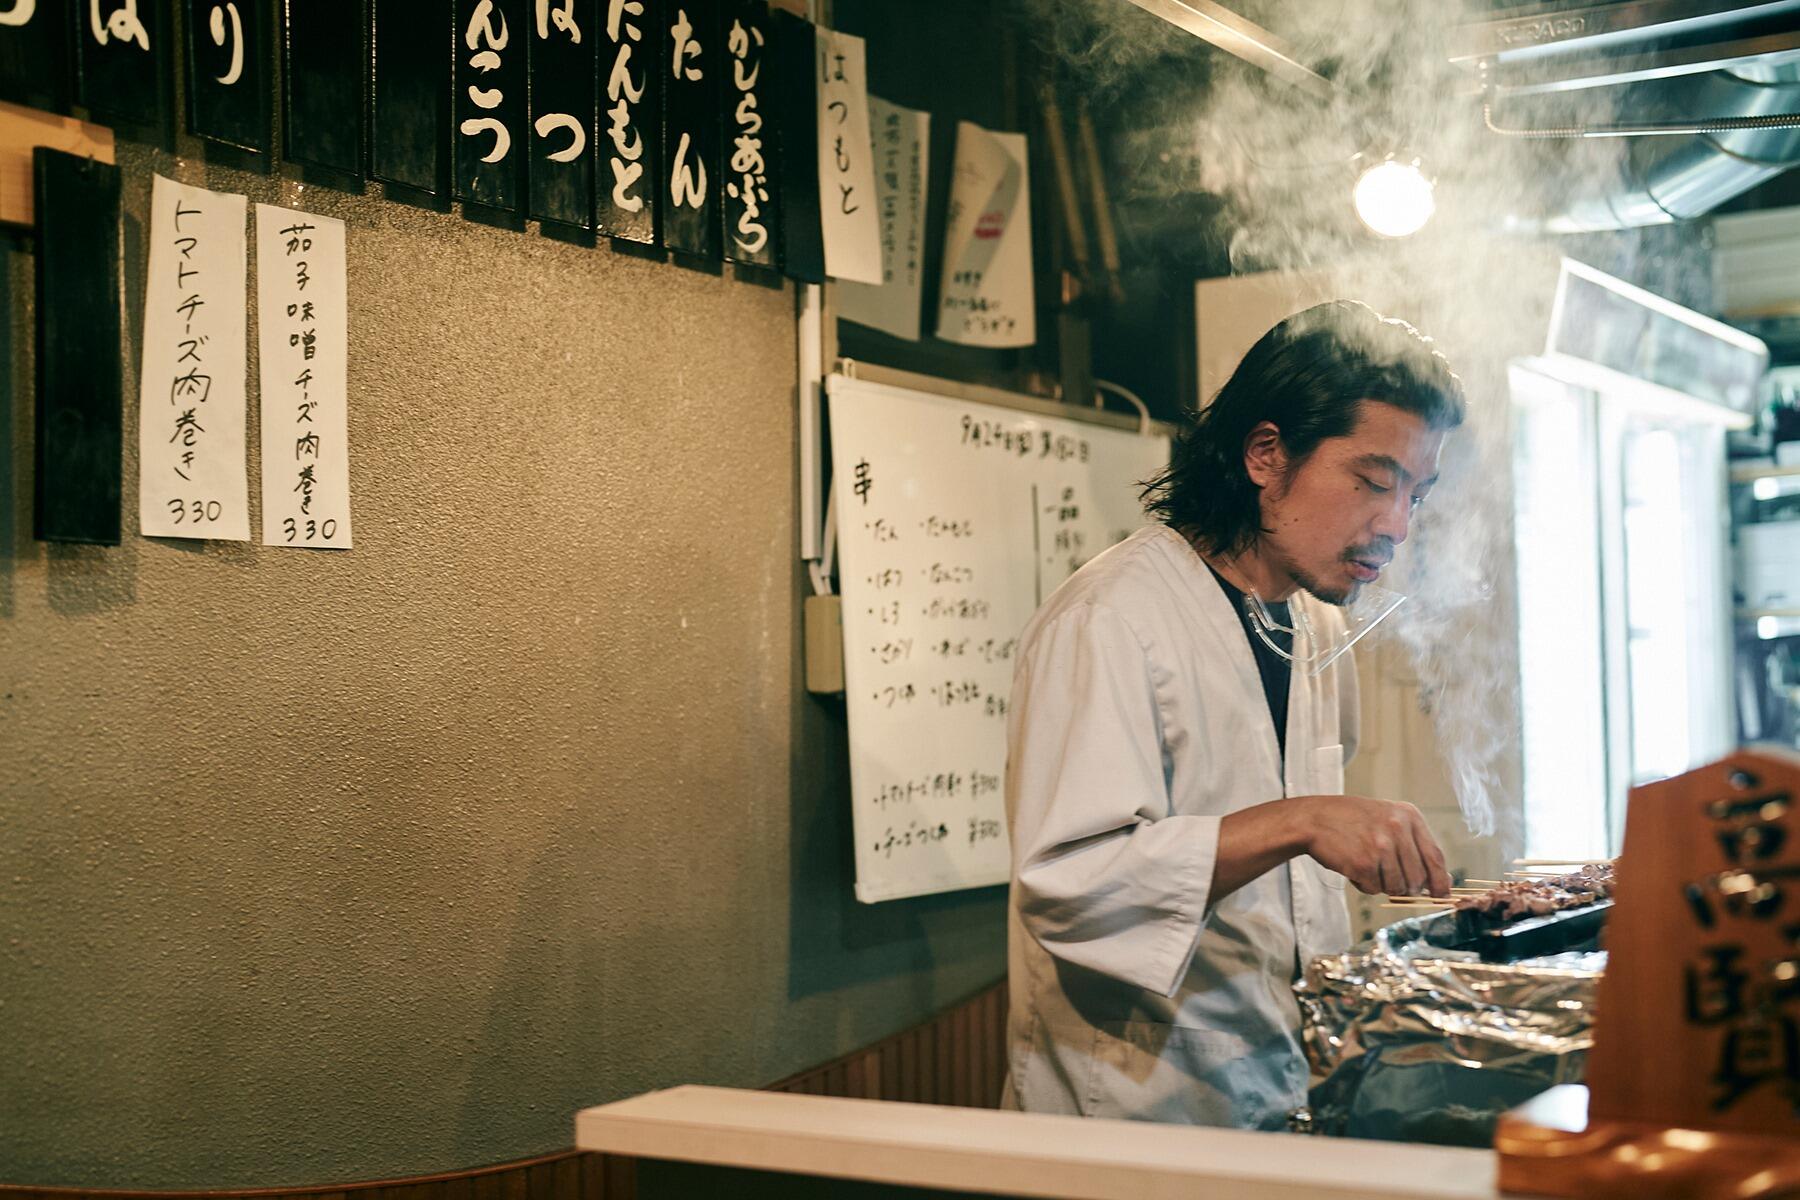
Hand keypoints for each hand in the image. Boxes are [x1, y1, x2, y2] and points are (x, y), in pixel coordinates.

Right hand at [1293, 795, 1451, 896]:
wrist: (1313, 818)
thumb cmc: (1351, 821)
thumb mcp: (1388, 821)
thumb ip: (1415, 846)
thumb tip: (1442, 882)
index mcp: (1409, 816)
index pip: (1435, 857)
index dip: (1440, 882)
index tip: (1442, 897)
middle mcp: (1397, 829)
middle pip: (1418, 878)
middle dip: (1407, 888)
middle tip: (1389, 880)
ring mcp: (1380, 846)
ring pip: (1398, 887)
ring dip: (1383, 886)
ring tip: (1368, 867)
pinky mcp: (1363, 863)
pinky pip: (1374, 889)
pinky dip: (1364, 885)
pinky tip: (1353, 867)